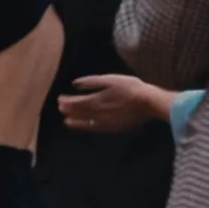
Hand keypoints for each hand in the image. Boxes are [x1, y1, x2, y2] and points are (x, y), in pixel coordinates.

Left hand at [58, 74, 175, 132]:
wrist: (148, 102)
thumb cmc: (130, 88)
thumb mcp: (110, 79)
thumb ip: (91, 82)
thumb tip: (74, 83)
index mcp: (95, 99)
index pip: (75, 102)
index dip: (66, 101)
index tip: (60, 99)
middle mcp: (97, 112)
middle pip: (78, 112)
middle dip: (68, 110)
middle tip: (60, 108)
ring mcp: (104, 121)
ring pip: (85, 121)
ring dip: (74, 120)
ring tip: (66, 121)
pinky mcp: (112, 127)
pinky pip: (95, 128)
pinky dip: (86, 126)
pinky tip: (84, 126)